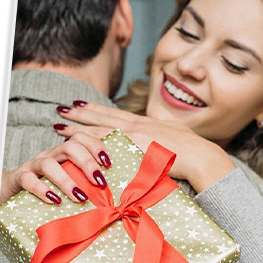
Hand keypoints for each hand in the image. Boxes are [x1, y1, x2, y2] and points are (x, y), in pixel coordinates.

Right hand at [0, 130, 112, 203]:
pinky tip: (54, 200)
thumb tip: (110, 194)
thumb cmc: (47, 190)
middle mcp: (49, 156)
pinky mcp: (19, 179)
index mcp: (63, 154)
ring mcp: (33, 166)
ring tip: (80, 197)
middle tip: (99, 182)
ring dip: (67, 181)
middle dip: (86, 163)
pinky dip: (42, 189)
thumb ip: (85, 184)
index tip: (109, 163)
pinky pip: (28, 180)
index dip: (96, 146)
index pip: (81, 139)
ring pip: (49, 165)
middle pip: (69, 147)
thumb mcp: (67, 183)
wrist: (10, 193)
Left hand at [56, 102, 233, 191]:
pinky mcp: (134, 143)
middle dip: (82, 113)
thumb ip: (161, 146)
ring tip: (60, 124)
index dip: (99, 110)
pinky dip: (87, 141)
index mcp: (148, 124)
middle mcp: (139, 125)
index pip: (117, 115)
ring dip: (78, 126)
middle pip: (104, 116)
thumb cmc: (194, 155)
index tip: (82, 105)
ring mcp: (136, 133)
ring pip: (99, 127)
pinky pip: (105, 141)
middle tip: (62, 108)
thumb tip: (157, 152)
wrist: (202, 157)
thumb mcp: (175, 144)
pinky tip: (73, 142)